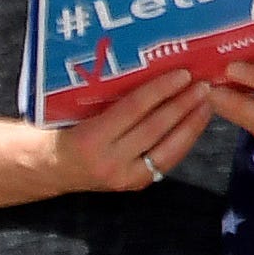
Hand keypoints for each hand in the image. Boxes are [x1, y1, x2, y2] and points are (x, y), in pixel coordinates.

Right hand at [46, 71, 215, 197]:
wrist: (46, 169)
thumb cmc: (57, 130)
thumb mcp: (74, 111)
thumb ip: (105, 98)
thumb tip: (147, 70)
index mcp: (89, 139)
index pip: (133, 109)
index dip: (160, 90)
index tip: (182, 73)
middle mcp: (108, 161)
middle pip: (155, 128)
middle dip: (183, 105)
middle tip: (203, 84)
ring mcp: (124, 177)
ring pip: (167, 149)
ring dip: (191, 123)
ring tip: (207, 102)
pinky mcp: (134, 184)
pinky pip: (166, 161)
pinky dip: (183, 141)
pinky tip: (195, 123)